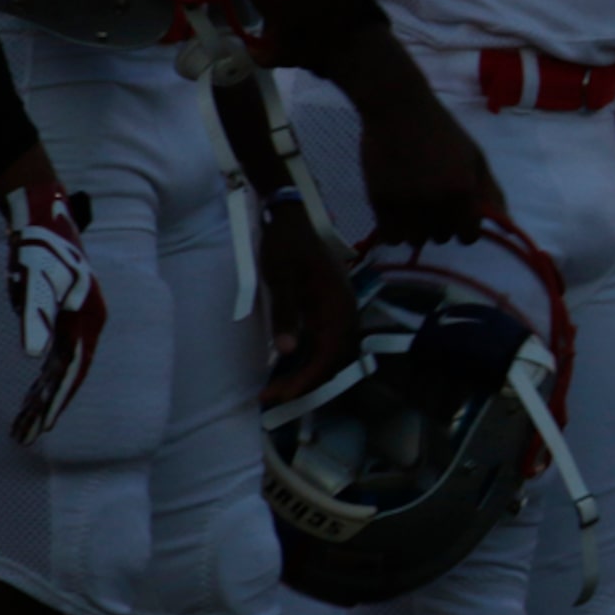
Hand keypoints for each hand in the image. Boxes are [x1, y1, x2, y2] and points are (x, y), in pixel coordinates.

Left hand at [6, 182, 108, 444]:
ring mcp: (76, 321)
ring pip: (61, 369)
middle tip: (25, 438)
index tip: (43, 427)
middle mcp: (88, 324)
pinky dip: (42, 379)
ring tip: (23, 426)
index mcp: (88, 319)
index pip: (75, 369)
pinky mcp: (62, 318)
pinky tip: (32, 395)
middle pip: (69, 374)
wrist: (44, 219)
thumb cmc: (41, 251)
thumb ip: (35, 320)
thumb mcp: (35, 286)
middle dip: (47, 407)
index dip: (59, 400)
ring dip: (43, 397)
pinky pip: (55, 357)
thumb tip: (35, 355)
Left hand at [260, 198, 357, 405]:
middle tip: (271, 398)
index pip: (330, 353)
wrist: (293, 216)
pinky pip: (321, 341)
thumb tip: (287, 351)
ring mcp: (336, 310)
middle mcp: (343, 310)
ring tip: (275, 389)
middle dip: (305, 382)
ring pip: (328, 352)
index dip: (308, 378)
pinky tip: (283, 365)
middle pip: (332, 358)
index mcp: (338, 303)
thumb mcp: (281, 277)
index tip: (281, 395)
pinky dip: (305, 358)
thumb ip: (286, 313)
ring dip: (305, 373)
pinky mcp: (326, 308)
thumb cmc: (287, 244)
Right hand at [345, 42, 508, 244]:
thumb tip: (503, 224)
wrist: (399, 109)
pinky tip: (398, 209)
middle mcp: (437, 202)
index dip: (464, 227)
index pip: (468, 236)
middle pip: (442, 238)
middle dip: (440, 224)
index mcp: (464, 190)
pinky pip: (390, 235)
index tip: (457, 215)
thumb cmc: (443, 131)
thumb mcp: (475, 157)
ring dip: (416, 228)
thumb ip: (490, 192)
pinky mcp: (380, 203)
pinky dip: (394, 228)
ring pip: (415, 240)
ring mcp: (407, 204)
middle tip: (432, 200)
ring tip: (413, 204)